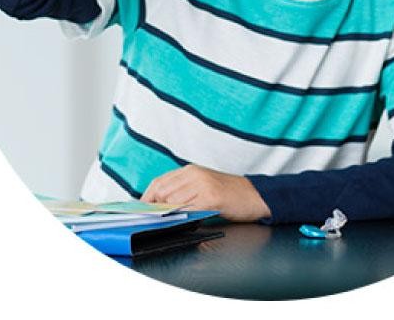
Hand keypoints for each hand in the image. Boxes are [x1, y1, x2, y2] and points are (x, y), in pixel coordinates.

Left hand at [141, 164, 270, 221]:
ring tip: (162, 223)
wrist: (255, 195)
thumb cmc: (229, 194)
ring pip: (172, 201)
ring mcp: (203, 185)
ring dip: (165, 214)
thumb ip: (182, 192)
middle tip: (148, 220)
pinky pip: (188, 209)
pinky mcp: (211, 198)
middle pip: (162, 191)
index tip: (139, 211)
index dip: (146, 198)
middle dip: (153, 208)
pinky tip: (178, 223)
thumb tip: (157, 206)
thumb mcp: (202, 186)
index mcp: (190, 170)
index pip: (158, 182)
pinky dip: (180, 217)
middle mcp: (195, 174)